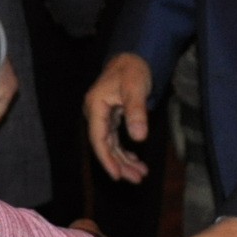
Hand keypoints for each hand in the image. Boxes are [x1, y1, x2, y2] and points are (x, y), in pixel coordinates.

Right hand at [84, 53, 153, 182]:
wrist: (134, 57)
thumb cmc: (133, 70)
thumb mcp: (136, 88)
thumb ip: (136, 112)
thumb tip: (139, 138)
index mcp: (95, 106)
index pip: (98, 139)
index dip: (106, 159)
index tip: (117, 176)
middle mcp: (96, 113)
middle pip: (104, 145)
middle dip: (120, 164)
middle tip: (137, 179)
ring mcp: (103, 116)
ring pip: (111, 145)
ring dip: (124, 160)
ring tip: (140, 174)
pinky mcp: (112, 117)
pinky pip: (116, 139)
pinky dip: (126, 151)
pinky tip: (136, 161)